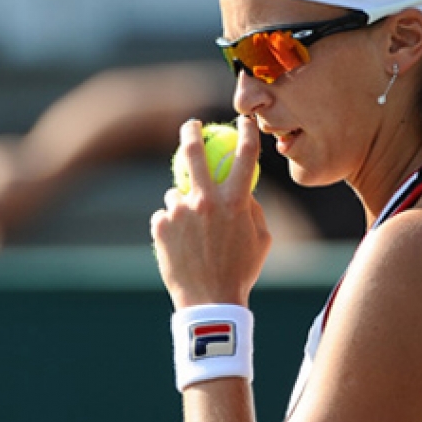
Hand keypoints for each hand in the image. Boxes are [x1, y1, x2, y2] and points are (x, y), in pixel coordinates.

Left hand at [150, 115, 270, 308]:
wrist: (210, 301)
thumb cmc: (241, 271)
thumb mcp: (261, 239)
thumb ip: (253, 209)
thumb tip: (243, 188)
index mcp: (236, 200)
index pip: (245, 155)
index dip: (247, 132)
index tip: (244, 120)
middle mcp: (206, 200)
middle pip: (194, 153)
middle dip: (191, 132)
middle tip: (190, 126)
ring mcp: (180, 212)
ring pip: (175, 194)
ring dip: (183, 205)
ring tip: (192, 236)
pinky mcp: (160, 226)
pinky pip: (164, 216)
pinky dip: (170, 226)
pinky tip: (180, 246)